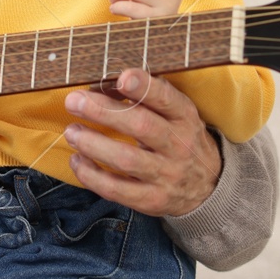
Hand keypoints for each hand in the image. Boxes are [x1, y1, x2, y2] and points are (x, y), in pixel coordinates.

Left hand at [62, 68, 222, 216]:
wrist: (207, 186)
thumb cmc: (179, 139)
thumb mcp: (175, 114)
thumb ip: (145, 98)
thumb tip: (101, 86)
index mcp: (184, 117)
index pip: (167, 99)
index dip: (144, 87)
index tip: (122, 78)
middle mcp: (178, 145)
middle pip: (141, 126)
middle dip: (103, 112)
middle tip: (74, 101)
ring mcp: (166, 175)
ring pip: (126, 159)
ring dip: (93, 144)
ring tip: (72, 131)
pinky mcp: (152, 200)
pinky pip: (117, 190)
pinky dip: (92, 176)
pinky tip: (77, 160)